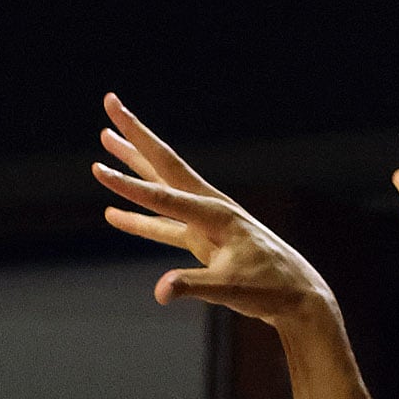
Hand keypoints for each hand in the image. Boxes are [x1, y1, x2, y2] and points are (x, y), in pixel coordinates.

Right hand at [90, 94, 336, 323]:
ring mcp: (205, 222)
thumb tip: (160, 292)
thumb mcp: (230, 290)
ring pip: (161, 186)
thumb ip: (193, 286)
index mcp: (215, 215)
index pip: (163, 195)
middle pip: (164, 164)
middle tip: (110, 102)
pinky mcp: (204, 240)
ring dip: (133, 166)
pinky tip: (113, 214)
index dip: (129, 186)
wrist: (298, 297)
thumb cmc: (270, 290)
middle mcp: (209, 208)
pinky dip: (139, 220)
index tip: (99, 170)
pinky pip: (164, 224)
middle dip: (135, 135)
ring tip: (105, 141)